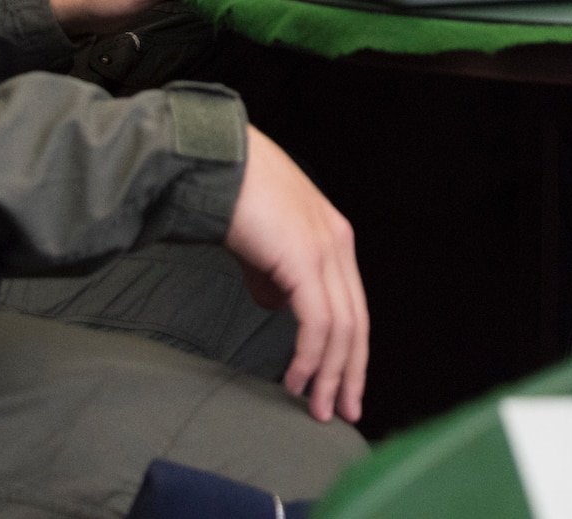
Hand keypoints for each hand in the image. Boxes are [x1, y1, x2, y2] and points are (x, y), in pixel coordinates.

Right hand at [225, 127, 368, 422]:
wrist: (215, 162)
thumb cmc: (231, 193)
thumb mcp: (262, 241)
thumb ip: (271, 273)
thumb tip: (275, 304)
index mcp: (333, 235)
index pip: (353, 304)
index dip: (350, 348)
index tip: (342, 384)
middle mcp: (338, 243)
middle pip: (356, 322)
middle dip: (350, 372)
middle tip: (342, 410)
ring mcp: (326, 251)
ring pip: (342, 329)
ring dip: (329, 375)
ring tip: (316, 407)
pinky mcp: (306, 261)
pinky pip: (318, 323)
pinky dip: (310, 357)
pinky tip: (297, 379)